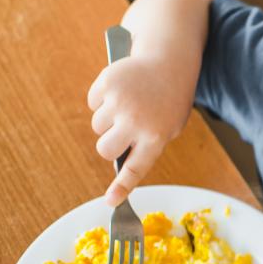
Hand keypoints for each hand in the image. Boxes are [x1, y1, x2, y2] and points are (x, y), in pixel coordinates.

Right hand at [87, 53, 193, 205]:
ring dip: (108, 119)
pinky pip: (92, 103)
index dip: (122, 187)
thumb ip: (147, 145)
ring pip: (97, 126)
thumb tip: (118, 162)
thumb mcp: (169, 126)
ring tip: (128, 104)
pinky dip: (102, 99)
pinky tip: (121, 90)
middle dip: (109, 145)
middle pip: (105, 149)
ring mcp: (120, 101)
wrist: (169, 61)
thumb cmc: (169, 100)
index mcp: (156, 136)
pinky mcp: (107, 83)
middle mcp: (137, 121)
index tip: (111, 201)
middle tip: (121, 133)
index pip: (135, 168)